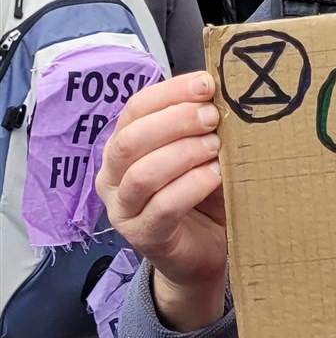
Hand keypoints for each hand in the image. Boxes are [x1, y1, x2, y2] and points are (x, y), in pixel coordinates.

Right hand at [96, 72, 227, 332]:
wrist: (206, 253)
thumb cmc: (202, 195)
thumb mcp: (202, 153)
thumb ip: (201, 125)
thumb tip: (220, 89)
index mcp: (123, 146)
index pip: (135, 109)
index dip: (170, 92)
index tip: (207, 84)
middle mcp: (113, 176)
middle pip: (130, 139)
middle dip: (175, 121)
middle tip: (213, 118)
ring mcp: (123, 209)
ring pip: (141, 173)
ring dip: (183, 153)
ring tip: (216, 147)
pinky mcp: (142, 237)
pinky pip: (162, 207)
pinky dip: (191, 186)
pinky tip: (215, 176)